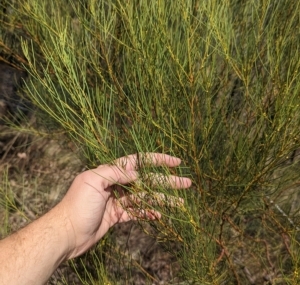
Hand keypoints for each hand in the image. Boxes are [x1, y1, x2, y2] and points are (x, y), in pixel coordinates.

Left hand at [58, 153, 191, 258]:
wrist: (66, 233)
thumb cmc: (77, 205)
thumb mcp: (93, 182)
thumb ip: (115, 173)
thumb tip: (136, 173)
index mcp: (111, 172)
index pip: (139, 161)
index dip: (158, 160)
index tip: (175, 162)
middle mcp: (117, 184)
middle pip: (148, 180)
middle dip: (167, 181)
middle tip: (186, 183)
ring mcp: (119, 200)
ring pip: (146, 198)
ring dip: (163, 200)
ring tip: (180, 203)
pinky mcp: (118, 215)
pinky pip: (138, 212)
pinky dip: (149, 213)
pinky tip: (160, 215)